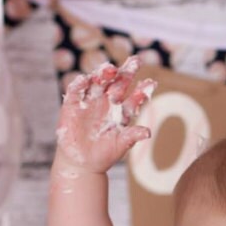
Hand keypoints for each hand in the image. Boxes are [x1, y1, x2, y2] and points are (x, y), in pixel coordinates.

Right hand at [54, 55, 154, 173]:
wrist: (82, 163)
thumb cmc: (104, 154)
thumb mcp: (120, 145)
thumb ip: (132, 136)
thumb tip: (148, 132)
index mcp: (121, 110)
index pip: (134, 96)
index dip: (143, 90)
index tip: (153, 83)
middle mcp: (107, 101)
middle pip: (118, 82)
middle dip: (126, 72)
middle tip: (136, 62)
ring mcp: (90, 100)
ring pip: (98, 82)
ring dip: (104, 73)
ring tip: (111, 69)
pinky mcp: (72, 104)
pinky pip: (76, 90)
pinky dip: (79, 84)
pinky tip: (85, 79)